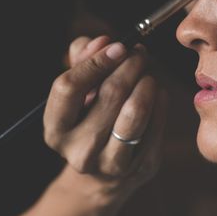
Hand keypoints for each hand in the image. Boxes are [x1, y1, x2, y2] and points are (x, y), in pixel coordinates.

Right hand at [44, 36, 166, 196]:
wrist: (102, 173)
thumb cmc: (87, 118)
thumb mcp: (76, 90)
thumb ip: (82, 58)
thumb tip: (104, 42)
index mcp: (55, 131)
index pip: (68, 87)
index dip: (94, 61)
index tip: (117, 46)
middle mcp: (79, 152)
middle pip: (109, 94)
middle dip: (129, 65)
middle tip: (139, 53)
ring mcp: (111, 164)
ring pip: (135, 110)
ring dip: (146, 82)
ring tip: (147, 73)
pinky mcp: (142, 167)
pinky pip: (157, 123)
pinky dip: (160, 101)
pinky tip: (156, 93)